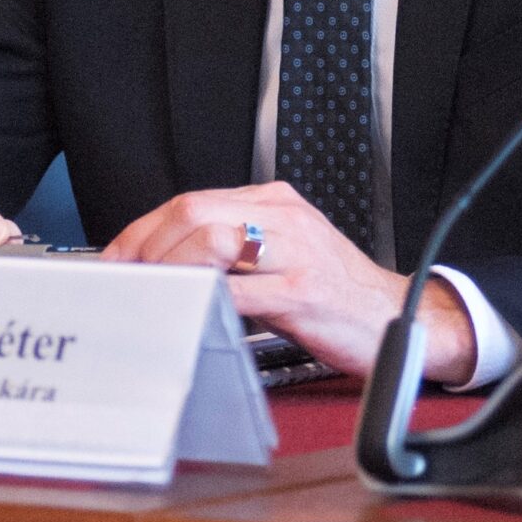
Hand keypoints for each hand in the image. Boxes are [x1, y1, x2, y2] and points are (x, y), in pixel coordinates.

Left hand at [101, 182, 474, 381]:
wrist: (403, 318)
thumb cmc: (337, 293)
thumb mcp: (284, 253)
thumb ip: (233, 249)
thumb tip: (168, 263)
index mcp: (273, 203)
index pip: (190, 202)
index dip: (143, 230)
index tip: (117, 258)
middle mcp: (282, 217)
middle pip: (191, 214)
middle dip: (145, 247)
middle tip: (121, 278)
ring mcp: (294, 252)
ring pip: (209, 242)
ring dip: (166, 270)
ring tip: (146, 293)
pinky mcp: (302, 291)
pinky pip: (238, 291)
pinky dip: (204, 300)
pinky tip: (186, 312)